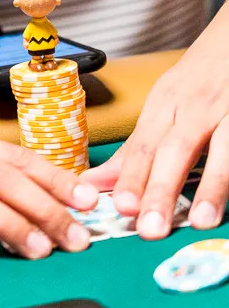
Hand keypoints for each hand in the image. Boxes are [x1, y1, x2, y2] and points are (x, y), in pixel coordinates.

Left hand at [82, 9, 228, 238]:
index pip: (143, 146)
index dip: (131, 177)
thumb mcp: (162, 105)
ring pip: (219, 150)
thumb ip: (135, 148)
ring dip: (210, 186)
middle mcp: (195, 108)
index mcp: (165, 105)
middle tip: (149, 227)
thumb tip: (93, 183)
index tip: (119, 208)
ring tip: (198, 221)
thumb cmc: (197, 79)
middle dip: (160, 189)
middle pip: (174, 150)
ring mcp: (228, 111)